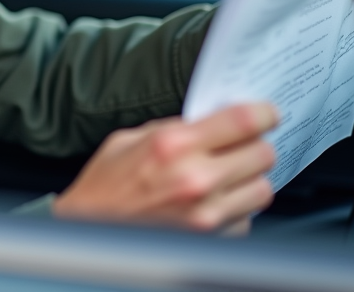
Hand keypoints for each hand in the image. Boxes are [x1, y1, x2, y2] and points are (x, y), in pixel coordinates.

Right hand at [52, 103, 277, 232]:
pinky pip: (246, 220)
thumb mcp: (131, 138)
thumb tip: (212, 120)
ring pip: (262, 190)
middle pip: (263, 155)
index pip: (243, 120)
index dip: (263, 113)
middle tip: (243, 146)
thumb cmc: (105, 185)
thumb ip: (176, 128)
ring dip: (250, 180)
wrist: (86, 230)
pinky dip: (237, 211)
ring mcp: (206, 215)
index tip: (266, 114)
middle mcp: (195, 179)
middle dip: (256, 147)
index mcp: (174, 144)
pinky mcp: (211, 241)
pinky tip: (215, 204)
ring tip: (230, 177)